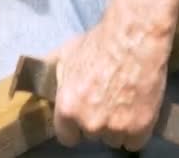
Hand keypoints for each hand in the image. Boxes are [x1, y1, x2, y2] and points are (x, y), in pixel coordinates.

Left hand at [50, 10, 170, 151]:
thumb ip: (53, 74)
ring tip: (124, 103)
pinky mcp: (140, 127)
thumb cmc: (100, 42)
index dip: (75, 126)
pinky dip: (138, 130)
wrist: (135, 37)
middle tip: (106, 100)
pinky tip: (138, 111)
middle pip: (92, 135)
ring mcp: (116, 127)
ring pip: (115, 139)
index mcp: (67, 108)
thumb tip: (38, 79)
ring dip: (118, 127)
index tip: (83, 115)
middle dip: (97, 121)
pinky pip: (136, 141)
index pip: (67, 136)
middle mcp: (89, 122)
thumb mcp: (66, 55)